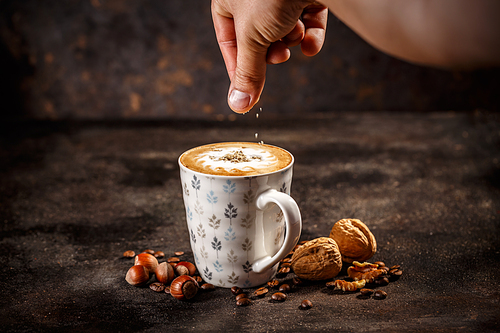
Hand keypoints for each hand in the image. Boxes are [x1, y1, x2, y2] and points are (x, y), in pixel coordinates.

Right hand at [212, 0, 327, 112]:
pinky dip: (311, 35)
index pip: (228, 41)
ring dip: (290, 39)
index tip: (248, 91)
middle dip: (269, 51)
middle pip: (258, 38)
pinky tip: (311, 42)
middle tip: (277, 56)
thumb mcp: (252, 37)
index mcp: (229, 0)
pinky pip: (308, 21)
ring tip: (294, 34)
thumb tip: (238, 106)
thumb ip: (247, 72)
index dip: (238, 68)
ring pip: (284, 31)